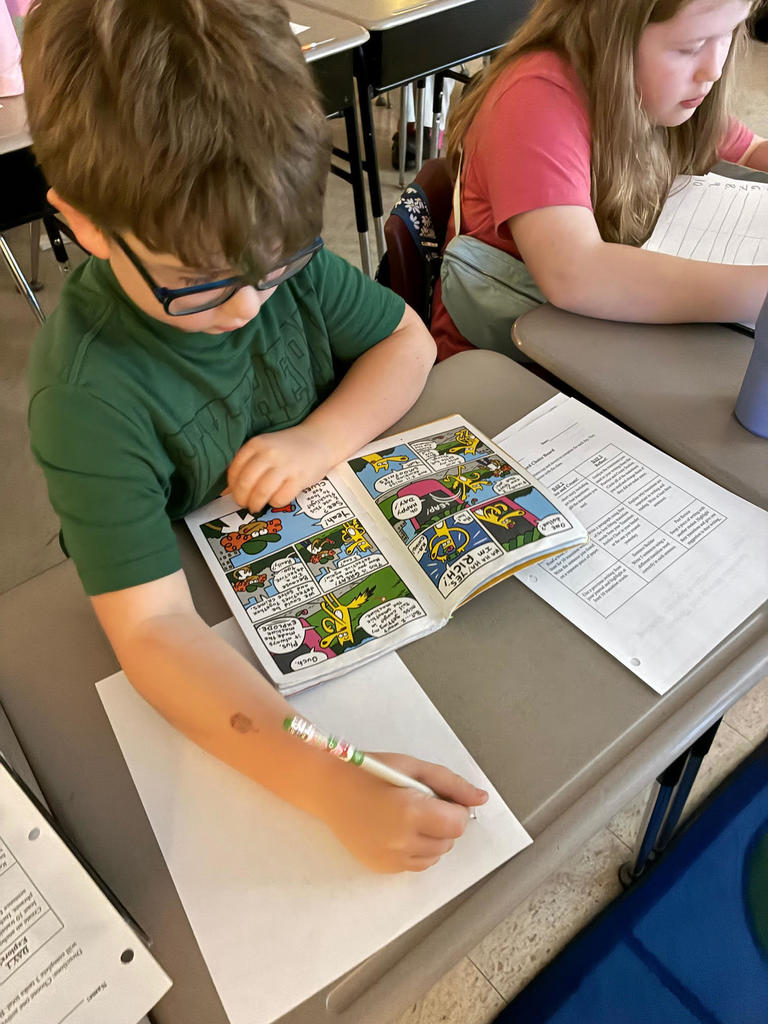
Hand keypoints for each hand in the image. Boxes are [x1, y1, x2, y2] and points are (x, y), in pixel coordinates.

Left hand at [225, 425, 333, 511]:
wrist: (319, 440)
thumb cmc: (288, 449)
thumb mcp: (265, 448)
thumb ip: (247, 465)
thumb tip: (227, 491)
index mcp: (256, 444)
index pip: (234, 470)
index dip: (231, 487)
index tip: (234, 494)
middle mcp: (269, 453)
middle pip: (245, 484)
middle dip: (241, 499)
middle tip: (245, 504)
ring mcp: (285, 465)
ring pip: (260, 493)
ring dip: (256, 505)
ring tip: (257, 507)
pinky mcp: (299, 478)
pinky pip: (280, 499)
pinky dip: (275, 503)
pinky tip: (277, 499)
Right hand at [326, 754, 488, 872]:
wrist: (328, 790)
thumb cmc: (371, 771)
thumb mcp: (412, 767)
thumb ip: (450, 783)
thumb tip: (481, 799)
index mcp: (411, 811)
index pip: (457, 823)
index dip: (455, 809)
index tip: (440, 797)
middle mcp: (402, 841)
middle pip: (448, 842)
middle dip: (444, 823)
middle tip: (422, 804)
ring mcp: (391, 859)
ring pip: (435, 856)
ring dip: (432, 838)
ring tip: (410, 817)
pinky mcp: (382, 868)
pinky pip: (415, 865)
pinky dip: (416, 849)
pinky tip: (398, 830)